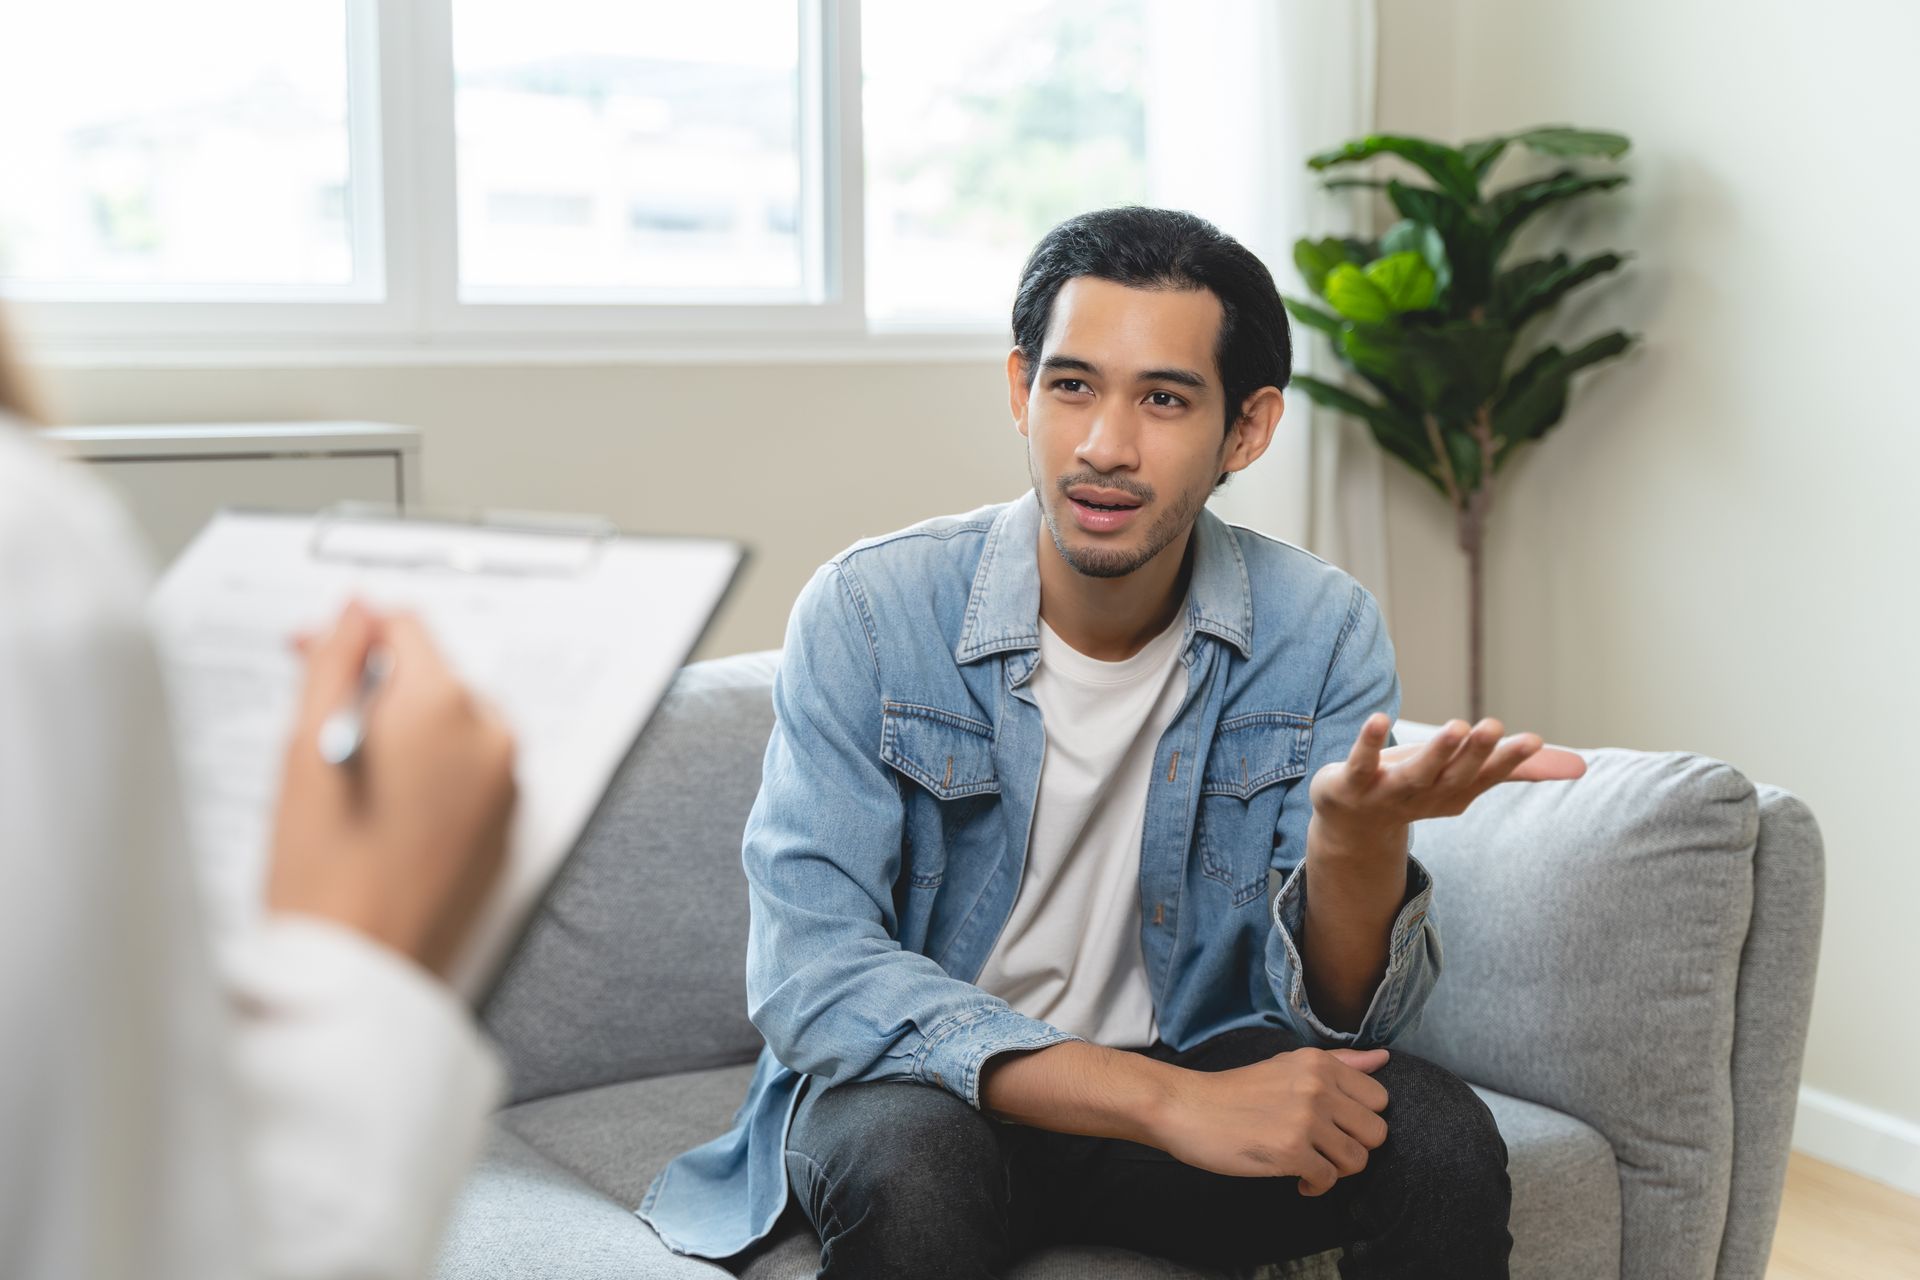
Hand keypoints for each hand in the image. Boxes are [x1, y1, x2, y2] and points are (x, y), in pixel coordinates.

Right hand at [266, 601, 516, 977]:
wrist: (359, 966)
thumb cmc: (322, 869)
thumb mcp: (305, 745)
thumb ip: (333, 662)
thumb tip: (353, 611)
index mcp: (443, 706)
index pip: (407, 627)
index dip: (354, 635)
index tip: (314, 651)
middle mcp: (490, 737)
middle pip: (434, 676)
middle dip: (378, 689)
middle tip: (316, 722)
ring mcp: (506, 784)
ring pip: (452, 724)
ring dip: (405, 731)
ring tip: (345, 778)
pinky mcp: (507, 826)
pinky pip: (470, 772)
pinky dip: (431, 774)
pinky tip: (381, 809)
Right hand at [1153, 1047, 1391, 1194]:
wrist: (1187, 1108)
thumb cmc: (1236, 1091)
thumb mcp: (1288, 1064)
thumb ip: (1339, 1063)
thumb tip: (1383, 1059)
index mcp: (1319, 1064)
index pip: (1379, 1099)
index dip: (1361, 1118)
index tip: (1337, 1126)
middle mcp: (1318, 1087)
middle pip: (1376, 1133)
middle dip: (1354, 1148)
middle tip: (1326, 1150)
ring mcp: (1305, 1120)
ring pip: (1357, 1160)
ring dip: (1336, 1170)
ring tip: (1311, 1164)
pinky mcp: (1290, 1151)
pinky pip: (1329, 1180)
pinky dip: (1315, 1186)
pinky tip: (1296, 1178)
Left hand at [1309, 715, 1584, 857]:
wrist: (1354, 824)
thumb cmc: (1420, 788)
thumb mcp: (1469, 777)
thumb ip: (1518, 769)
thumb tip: (1581, 767)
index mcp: (1457, 792)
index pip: (1486, 776)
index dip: (1507, 759)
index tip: (1531, 739)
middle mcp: (1426, 795)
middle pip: (1454, 775)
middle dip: (1474, 753)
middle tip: (1493, 727)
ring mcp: (1388, 792)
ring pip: (1415, 773)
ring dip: (1434, 752)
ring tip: (1455, 726)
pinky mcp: (1351, 782)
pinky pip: (1360, 762)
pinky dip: (1368, 742)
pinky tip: (1377, 718)